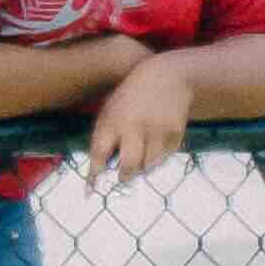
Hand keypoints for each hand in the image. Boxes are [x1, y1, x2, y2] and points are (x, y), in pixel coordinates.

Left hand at [85, 49, 203, 177]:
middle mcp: (134, 126)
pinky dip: (157, 157)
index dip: (93, 175)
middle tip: (122, 176)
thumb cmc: (132, 96)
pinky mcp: (175, 133)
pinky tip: (156, 143)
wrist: (169, 75)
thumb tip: (102, 168)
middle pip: (127, 166)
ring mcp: (156, 130)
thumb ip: (105, 135)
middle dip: (123, 176)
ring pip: (147, 165)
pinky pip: (164, 158)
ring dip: (141, 166)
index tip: (89, 191)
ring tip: (141, 155)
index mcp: (113, 119)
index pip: (99, 153)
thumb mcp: (112, 108)